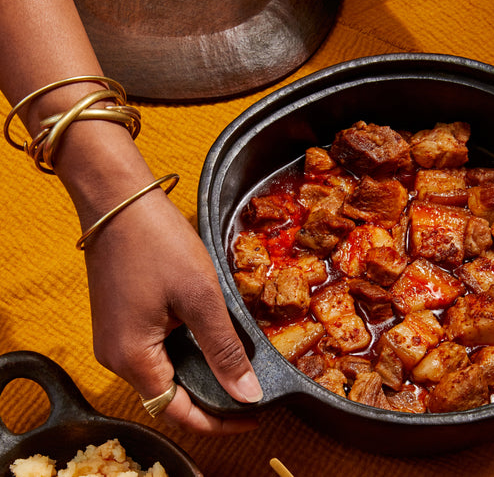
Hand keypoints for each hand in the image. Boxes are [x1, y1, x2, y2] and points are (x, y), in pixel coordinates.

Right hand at [83, 187, 262, 434]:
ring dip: (197, 368)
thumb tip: (246, 395)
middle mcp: (115, 355)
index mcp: (132, 357)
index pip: (178, 412)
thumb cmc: (157, 243)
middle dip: (210, 392)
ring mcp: (113, 336)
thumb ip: (222, 350)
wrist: (119, 201)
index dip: (217, 420)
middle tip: (247, 382)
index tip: (251, 415)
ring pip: (163, 369)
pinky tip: (204, 334)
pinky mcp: (118, 317)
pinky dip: (182, 348)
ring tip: (231, 360)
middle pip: (169, 394)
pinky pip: (153, 347)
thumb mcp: (200, 298)